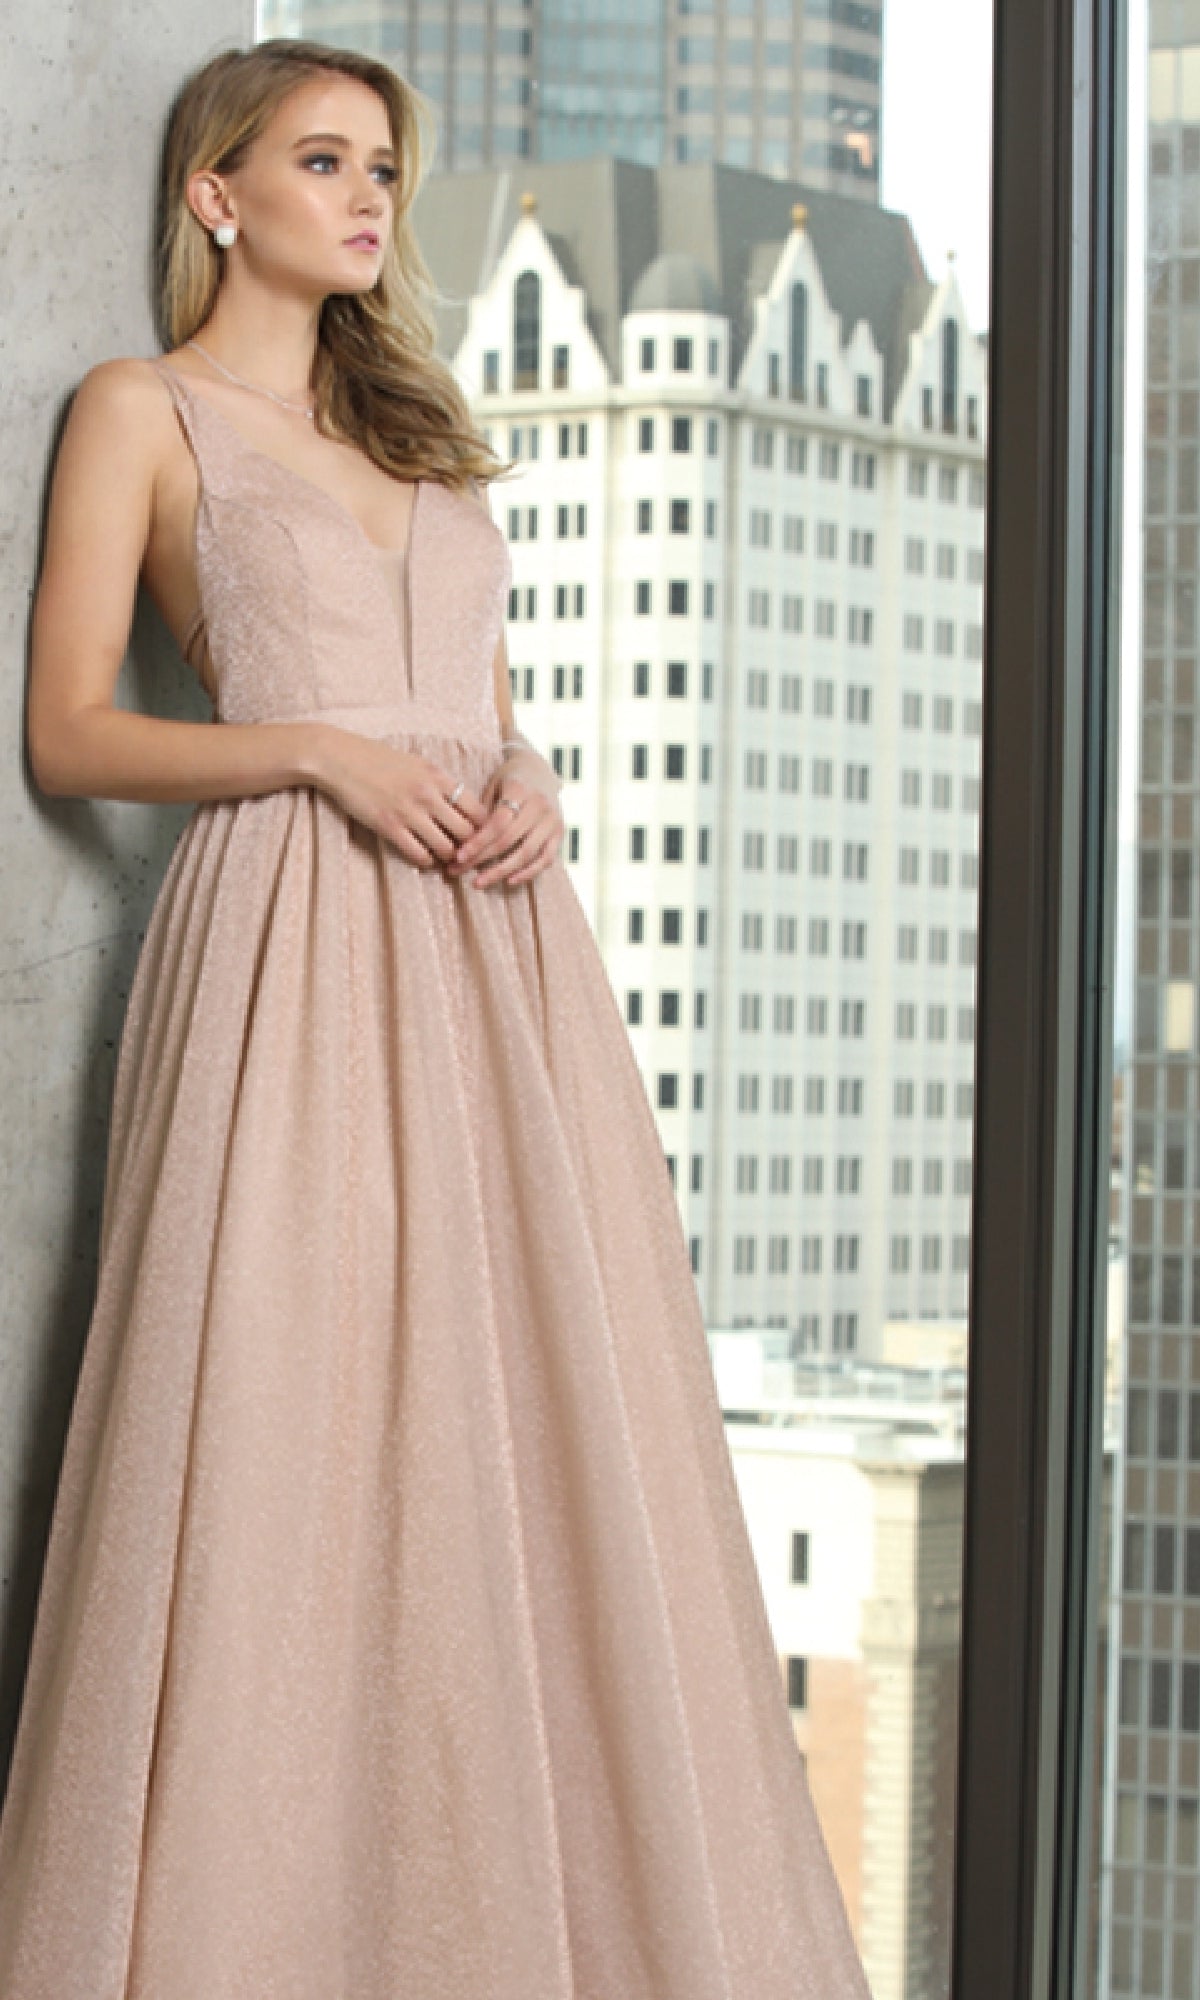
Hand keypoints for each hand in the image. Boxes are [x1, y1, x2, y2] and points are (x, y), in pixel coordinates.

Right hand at [311, 726, 487, 867]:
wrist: (339, 758)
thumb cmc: (376, 759)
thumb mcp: (416, 763)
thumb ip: (439, 782)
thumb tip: (460, 802)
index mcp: (438, 777)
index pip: (477, 810)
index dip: (481, 828)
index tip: (476, 836)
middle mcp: (428, 794)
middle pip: (466, 832)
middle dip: (467, 847)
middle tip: (463, 853)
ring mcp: (409, 811)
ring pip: (445, 847)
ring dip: (446, 856)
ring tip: (443, 857)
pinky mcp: (388, 826)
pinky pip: (418, 854)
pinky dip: (425, 860)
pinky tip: (423, 856)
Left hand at [446, 763, 564, 888]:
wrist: (539, 771)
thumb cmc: (508, 781)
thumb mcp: (493, 786)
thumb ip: (483, 812)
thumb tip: (463, 844)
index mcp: (520, 790)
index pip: (497, 823)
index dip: (478, 842)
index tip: (458, 856)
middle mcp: (540, 805)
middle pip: (509, 840)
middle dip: (481, 859)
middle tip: (458, 870)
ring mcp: (552, 820)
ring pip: (526, 854)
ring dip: (500, 872)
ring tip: (478, 883)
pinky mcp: (560, 833)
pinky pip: (545, 859)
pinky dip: (528, 873)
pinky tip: (509, 881)